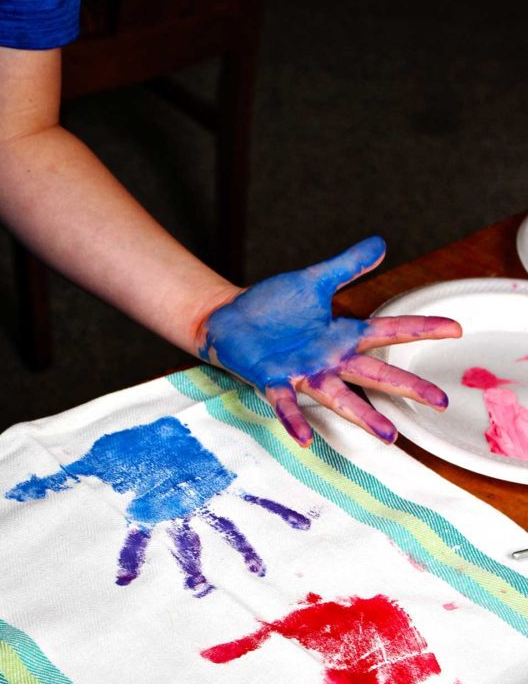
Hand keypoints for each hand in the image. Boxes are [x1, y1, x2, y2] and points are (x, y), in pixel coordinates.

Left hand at [198, 237, 461, 445]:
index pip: (388, 330)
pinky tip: (305, 439)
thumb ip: (347, 265)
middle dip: (407, 387)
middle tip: (439, 400)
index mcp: (340, 335)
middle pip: (374, 374)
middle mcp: (327, 359)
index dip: (421, 328)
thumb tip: (380, 244)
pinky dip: (295, 420)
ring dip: (362, 416)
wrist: (228, 319)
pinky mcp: (272, 379)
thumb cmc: (271, 307)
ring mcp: (301, 372)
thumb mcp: (314, 280)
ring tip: (388, 435)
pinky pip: (286, 403)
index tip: (455, 328)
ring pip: (337, 397)